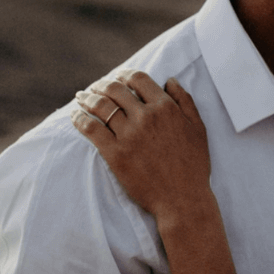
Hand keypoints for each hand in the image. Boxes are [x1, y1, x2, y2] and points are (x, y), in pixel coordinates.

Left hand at [72, 70, 214, 226]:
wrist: (182, 199)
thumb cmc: (193, 166)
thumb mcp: (198, 128)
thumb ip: (185, 101)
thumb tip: (170, 80)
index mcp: (166, 108)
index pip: (138, 79)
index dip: (124, 74)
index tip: (117, 77)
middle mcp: (146, 117)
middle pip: (115, 89)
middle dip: (102, 84)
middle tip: (95, 87)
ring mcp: (129, 135)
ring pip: (100, 106)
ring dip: (87, 98)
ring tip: (81, 97)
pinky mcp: (115, 154)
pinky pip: (91, 128)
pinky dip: (79, 118)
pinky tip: (75, 115)